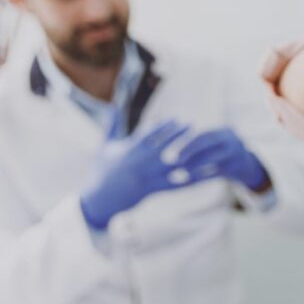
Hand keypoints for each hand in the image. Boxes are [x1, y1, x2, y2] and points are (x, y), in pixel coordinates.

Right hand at [79, 117, 220, 230]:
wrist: (101, 198)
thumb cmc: (102, 170)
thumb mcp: (105, 146)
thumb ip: (112, 126)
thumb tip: (113, 105)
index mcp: (129, 151)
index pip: (149, 136)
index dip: (164, 127)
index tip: (177, 119)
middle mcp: (140, 163)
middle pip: (163, 147)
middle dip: (177, 136)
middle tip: (192, 126)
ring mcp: (147, 177)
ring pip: (171, 165)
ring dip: (187, 156)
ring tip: (201, 149)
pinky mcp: (153, 190)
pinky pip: (175, 184)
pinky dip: (190, 179)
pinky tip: (203, 175)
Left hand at [175, 127, 269, 192]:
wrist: (247, 166)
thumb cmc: (223, 152)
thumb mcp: (216, 143)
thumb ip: (200, 142)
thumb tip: (173, 143)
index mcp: (226, 132)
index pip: (204, 134)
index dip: (188, 141)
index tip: (173, 148)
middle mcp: (233, 140)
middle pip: (208, 143)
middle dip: (190, 151)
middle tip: (176, 160)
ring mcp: (237, 154)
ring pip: (212, 158)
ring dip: (195, 164)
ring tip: (182, 170)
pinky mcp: (236, 168)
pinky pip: (216, 172)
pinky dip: (203, 175)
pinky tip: (191, 180)